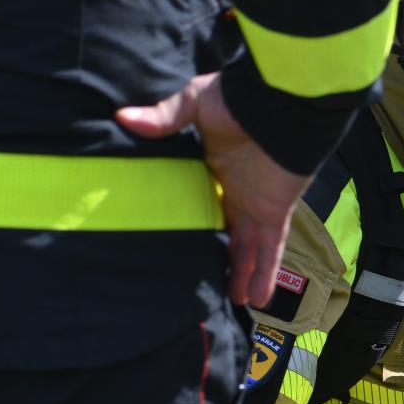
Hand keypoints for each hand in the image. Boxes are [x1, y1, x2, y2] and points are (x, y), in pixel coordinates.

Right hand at [116, 73, 308, 306]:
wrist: (281, 105)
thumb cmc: (238, 100)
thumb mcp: (194, 103)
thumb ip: (163, 117)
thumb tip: (122, 117)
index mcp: (217, 166)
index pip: (207, 200)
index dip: (198, 221)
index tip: (185, 240)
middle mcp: (237, 189)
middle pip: (230, 232)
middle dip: (226, 258)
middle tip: (215, 284)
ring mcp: (257, 203)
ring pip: (250, 248)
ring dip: (244, 275)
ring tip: (236, 303)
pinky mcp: (275, 212)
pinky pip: (270, 249)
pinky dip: (266, 273)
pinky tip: (259, 299)